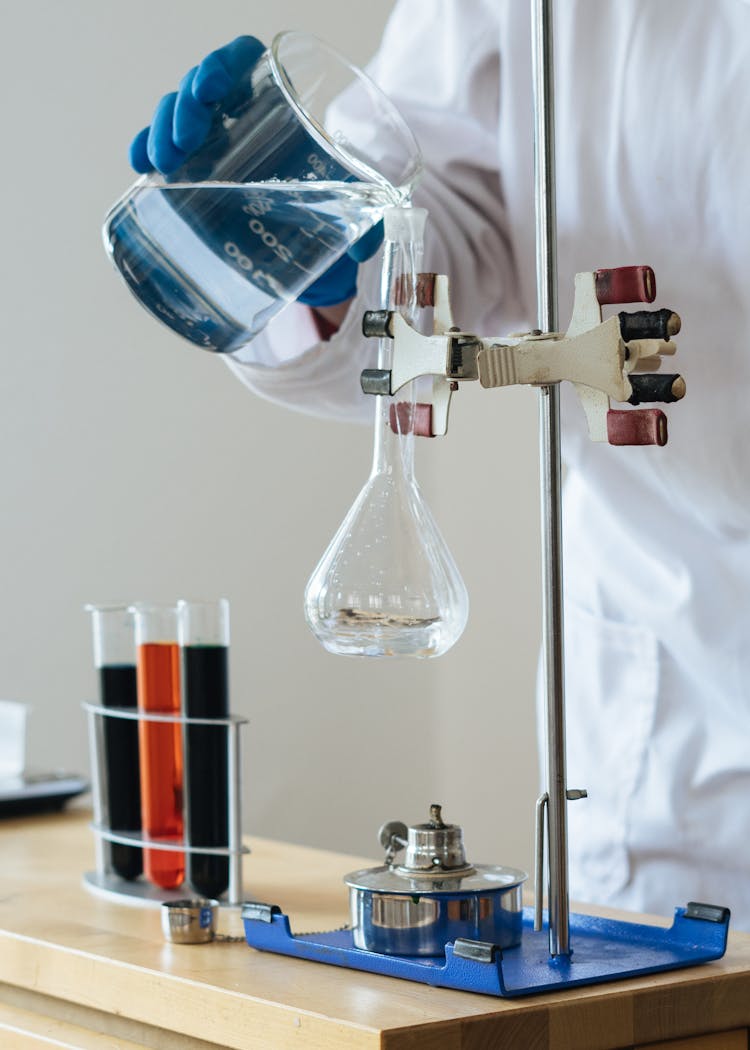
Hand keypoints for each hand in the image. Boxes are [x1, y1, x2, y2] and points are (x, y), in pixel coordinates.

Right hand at [128, 36, 383, 308]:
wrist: (320, 255)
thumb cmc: (337, 216)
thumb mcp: (357, 212)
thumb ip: (368, 222)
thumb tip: (362, 246)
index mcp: (280, 106)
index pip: (243, 60)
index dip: (222, 66)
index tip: (210, 91)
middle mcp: (243, 118)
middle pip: (201, 88)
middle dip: (183, 107)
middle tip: (184, 143)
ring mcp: (215, 146)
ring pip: (176, 116)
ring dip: (161, 131)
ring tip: (161, 164)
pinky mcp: (196, 178)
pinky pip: (162, 153)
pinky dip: (145, 153)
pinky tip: (139, 167)